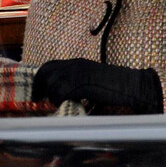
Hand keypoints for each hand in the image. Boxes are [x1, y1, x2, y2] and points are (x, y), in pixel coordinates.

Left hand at [32, 58, 162, 113]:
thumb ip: (76, 81)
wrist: (129, 85)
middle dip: (39, 87)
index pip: (49, 66)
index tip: (36, 91)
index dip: (39, 78)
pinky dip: (60, 100)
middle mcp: (75, 65)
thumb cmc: (113, 85)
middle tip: (37, 100)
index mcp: (76, 62)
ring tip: (57, 103)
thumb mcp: (91, 78)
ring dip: (51, 95)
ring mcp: (79, 74)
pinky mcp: (83, 84)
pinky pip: (62, 92)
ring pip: (53, 83)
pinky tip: (66, 104)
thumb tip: (59, 91)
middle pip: (46, 73)